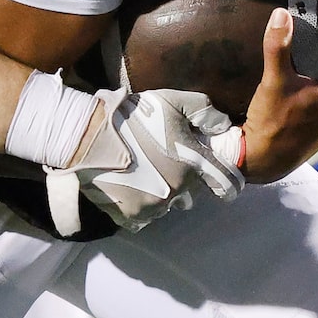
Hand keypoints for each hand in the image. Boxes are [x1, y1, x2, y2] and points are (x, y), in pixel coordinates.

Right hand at [49, 87, 244, 233]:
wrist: (90, 136)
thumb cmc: (134, 115)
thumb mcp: (173, 100)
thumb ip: (205, 111)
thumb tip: (224, 126)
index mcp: (193, 166)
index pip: (227, 185)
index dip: (227, 181)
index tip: (218, 178)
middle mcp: (178, 191)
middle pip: (192, 195)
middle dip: (184, 181)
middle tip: (164, 163)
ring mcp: (154, 207)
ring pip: (167, 205)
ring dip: (162, 193)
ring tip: (143, 173)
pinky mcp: (131, 215)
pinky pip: (144, 217)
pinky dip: (140, 205)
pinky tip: (130, 187)